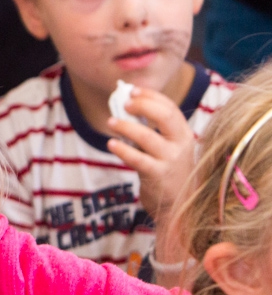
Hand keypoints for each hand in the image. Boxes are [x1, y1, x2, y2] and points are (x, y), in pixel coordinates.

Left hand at [105, 87, 195, 220]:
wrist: (178, 204)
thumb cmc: (166, 170)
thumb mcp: (165, 147)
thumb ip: (150, 129)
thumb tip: (124, 105)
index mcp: (183, 133)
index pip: (170, 107)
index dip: (150, 96)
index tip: (132, 90)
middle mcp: (181, 144)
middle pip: (165, 116)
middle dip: (143, 105)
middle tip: (123, 103)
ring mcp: (171, 160)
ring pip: (148, 137)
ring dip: (126, 127)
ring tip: (110, 122)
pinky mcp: (158, 176)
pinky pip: (138, 159)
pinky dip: (123, 150)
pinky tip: (111, 144)